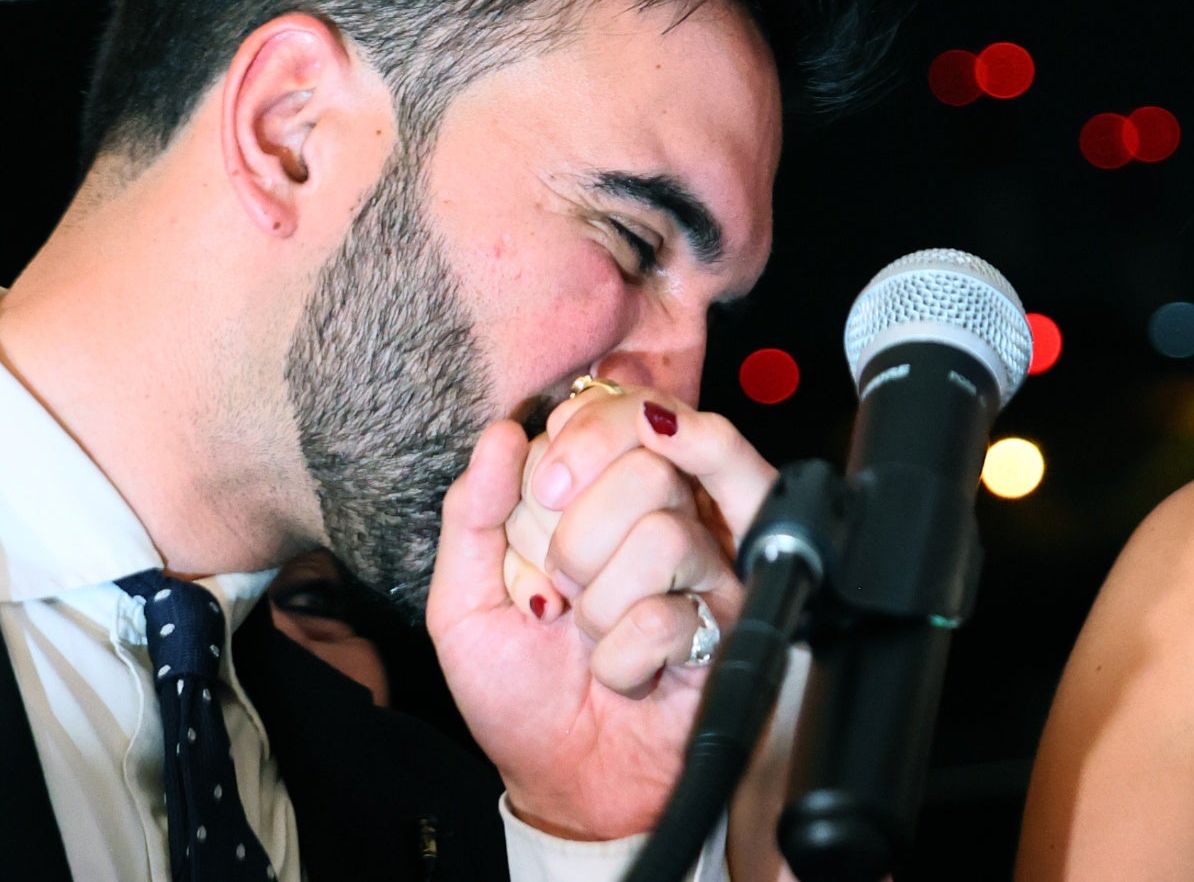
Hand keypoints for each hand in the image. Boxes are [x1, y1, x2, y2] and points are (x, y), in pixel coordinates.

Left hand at [425, 390, 775, 840]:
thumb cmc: (522, 691)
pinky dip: (622, 659)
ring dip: (601, 606)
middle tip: (560, 587)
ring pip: (664, 536)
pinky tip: (621, 675)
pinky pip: (668, 617)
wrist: (564, 782)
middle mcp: (667, 517)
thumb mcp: (466, 602)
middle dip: (578, 536)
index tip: (543, 491)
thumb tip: (504, 431)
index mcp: (605, 494)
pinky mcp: (728, 629)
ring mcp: (705, 572)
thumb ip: (473, 513)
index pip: (618, 411)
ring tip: (591, 638)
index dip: (580, 441)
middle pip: (649, 464)